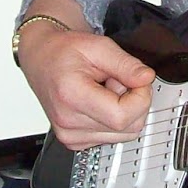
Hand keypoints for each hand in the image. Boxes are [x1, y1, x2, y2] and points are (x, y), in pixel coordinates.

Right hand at [16, 20, 154, 150]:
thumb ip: (125, 64)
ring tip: (105, 90)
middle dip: (134, 103)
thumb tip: (146, 79)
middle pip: (127, 128)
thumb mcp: (98, 46)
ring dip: (123, 111)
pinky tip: (100, 102)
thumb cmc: (64, 52)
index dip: (140, 98)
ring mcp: (69, 135)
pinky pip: (111, 138)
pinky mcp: (73, 141)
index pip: (121, 116)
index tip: (139, 81)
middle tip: (118, 80)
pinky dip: (113, 120)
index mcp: (71, 96)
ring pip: (123, 135)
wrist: (42, 60)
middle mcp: (68, 122)